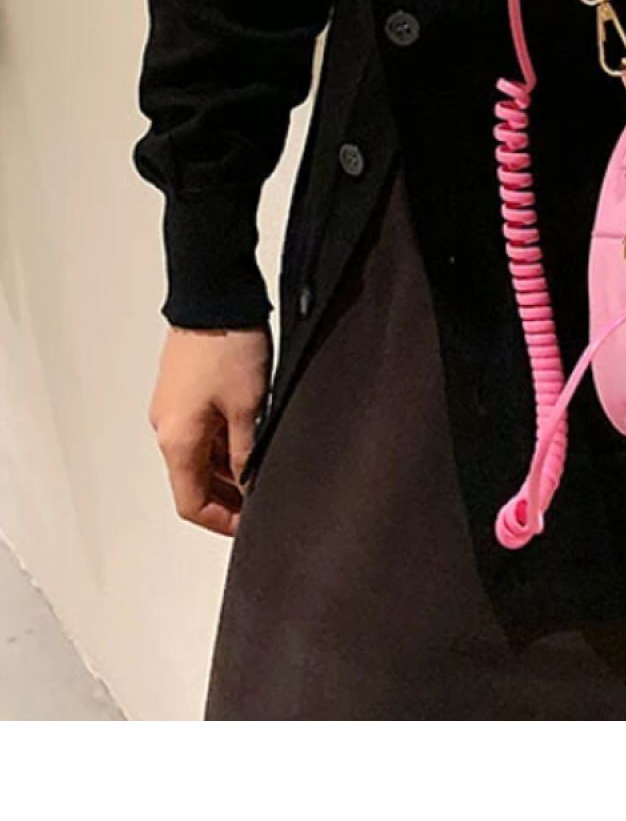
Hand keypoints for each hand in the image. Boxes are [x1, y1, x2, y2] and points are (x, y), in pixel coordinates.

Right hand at [148, 324, 272, 536]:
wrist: (214, 295)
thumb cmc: (228, 344)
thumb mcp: (249, 407)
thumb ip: (248, 452)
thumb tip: (250, 484)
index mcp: (177, 440)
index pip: (191, 503)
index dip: (222, 521)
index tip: (249, 526)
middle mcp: (166, 427)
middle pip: (192, 480)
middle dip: (227, 496)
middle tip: (261, 500)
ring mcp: (172, 407)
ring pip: (197, 454)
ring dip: (226, 467)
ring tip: (263, 468)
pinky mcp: (182, 388)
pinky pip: (199, 429)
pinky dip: (221, 442)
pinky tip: (251, 437)